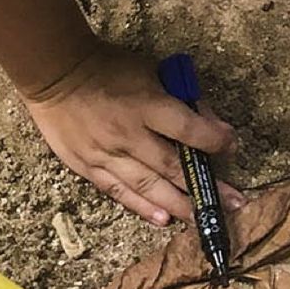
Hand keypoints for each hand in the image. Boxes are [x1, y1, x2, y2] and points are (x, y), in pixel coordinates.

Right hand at [21, 44, 245, 225]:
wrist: (55, 73)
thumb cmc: (110, 68)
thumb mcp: (152, 72)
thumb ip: (182, 99)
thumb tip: (211, 125)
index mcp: (147, 106)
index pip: (189, 130)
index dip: (215, 141)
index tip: (232, 146)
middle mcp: (128, 135)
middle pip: (173, 167)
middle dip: (207, 187)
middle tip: (234, 203)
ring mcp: (106, 155)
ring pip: (148, 187)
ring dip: (179, 205)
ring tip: (203, 219)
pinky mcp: (87, 167)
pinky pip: (119, 192)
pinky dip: (142, 207)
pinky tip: (163, 220)